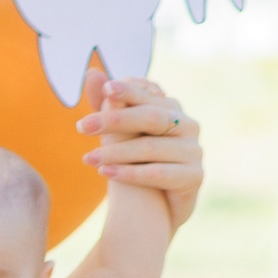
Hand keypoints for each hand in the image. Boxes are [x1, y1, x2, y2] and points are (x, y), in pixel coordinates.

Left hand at [78, 71, 203, 231]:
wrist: (156, 205)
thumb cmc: (136, 160)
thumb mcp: (119, 132)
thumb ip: (108, 104)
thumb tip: (91, 73)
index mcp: (170, 108)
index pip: (148, 95)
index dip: (128, 91)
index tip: (105, 89)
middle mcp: (187, 125)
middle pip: (151, 117)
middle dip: (115, 120)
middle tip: (83, 126)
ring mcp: (194, 150)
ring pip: (151, 147)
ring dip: (116, 152)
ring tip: (87, 159)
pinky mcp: (195, 176)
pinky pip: (160, 173)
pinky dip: (130, 173)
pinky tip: (105, 173)